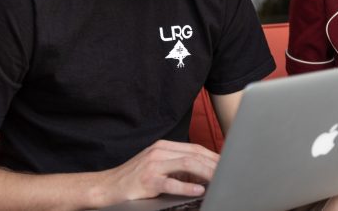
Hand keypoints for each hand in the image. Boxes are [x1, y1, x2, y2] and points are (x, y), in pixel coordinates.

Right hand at [97, 140, 219, 205]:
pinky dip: (187, 186)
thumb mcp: (157, 167)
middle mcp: (159, 152)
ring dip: (206, 172)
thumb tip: (203, 173)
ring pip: (187, 164)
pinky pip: (171, 182)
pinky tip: (199, 190)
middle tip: (229, 172)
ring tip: (220, 179)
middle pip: (194, 155)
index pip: (195, 149)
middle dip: (214, 164)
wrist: (108, 187)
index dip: (213, 156)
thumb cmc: (135, 178)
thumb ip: (178, 167)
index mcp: (163, 147)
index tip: (228, 163)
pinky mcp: (147, 180)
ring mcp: (153, 165)